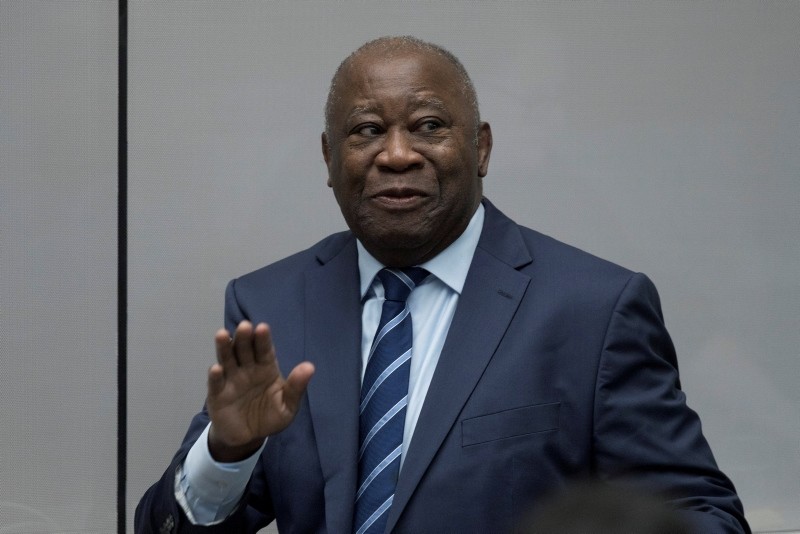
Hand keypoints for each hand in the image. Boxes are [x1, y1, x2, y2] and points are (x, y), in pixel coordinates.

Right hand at [206, 321, 314, 461]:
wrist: (248, 437)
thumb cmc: (269, 416)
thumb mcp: (288, 405)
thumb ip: (296, 387)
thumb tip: (310, 367)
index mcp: (266, 367)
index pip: (264, 350)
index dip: (263, 339)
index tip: (263, 328)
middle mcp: (247, 368)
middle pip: (244, 349)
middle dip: (244, 337)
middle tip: (244, 326)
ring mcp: (231, 379)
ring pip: (227, 359)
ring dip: (224, 347)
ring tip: (222, 334)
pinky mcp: (217, 394)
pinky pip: (216, 383)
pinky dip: (215, 375)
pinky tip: (217, 368)